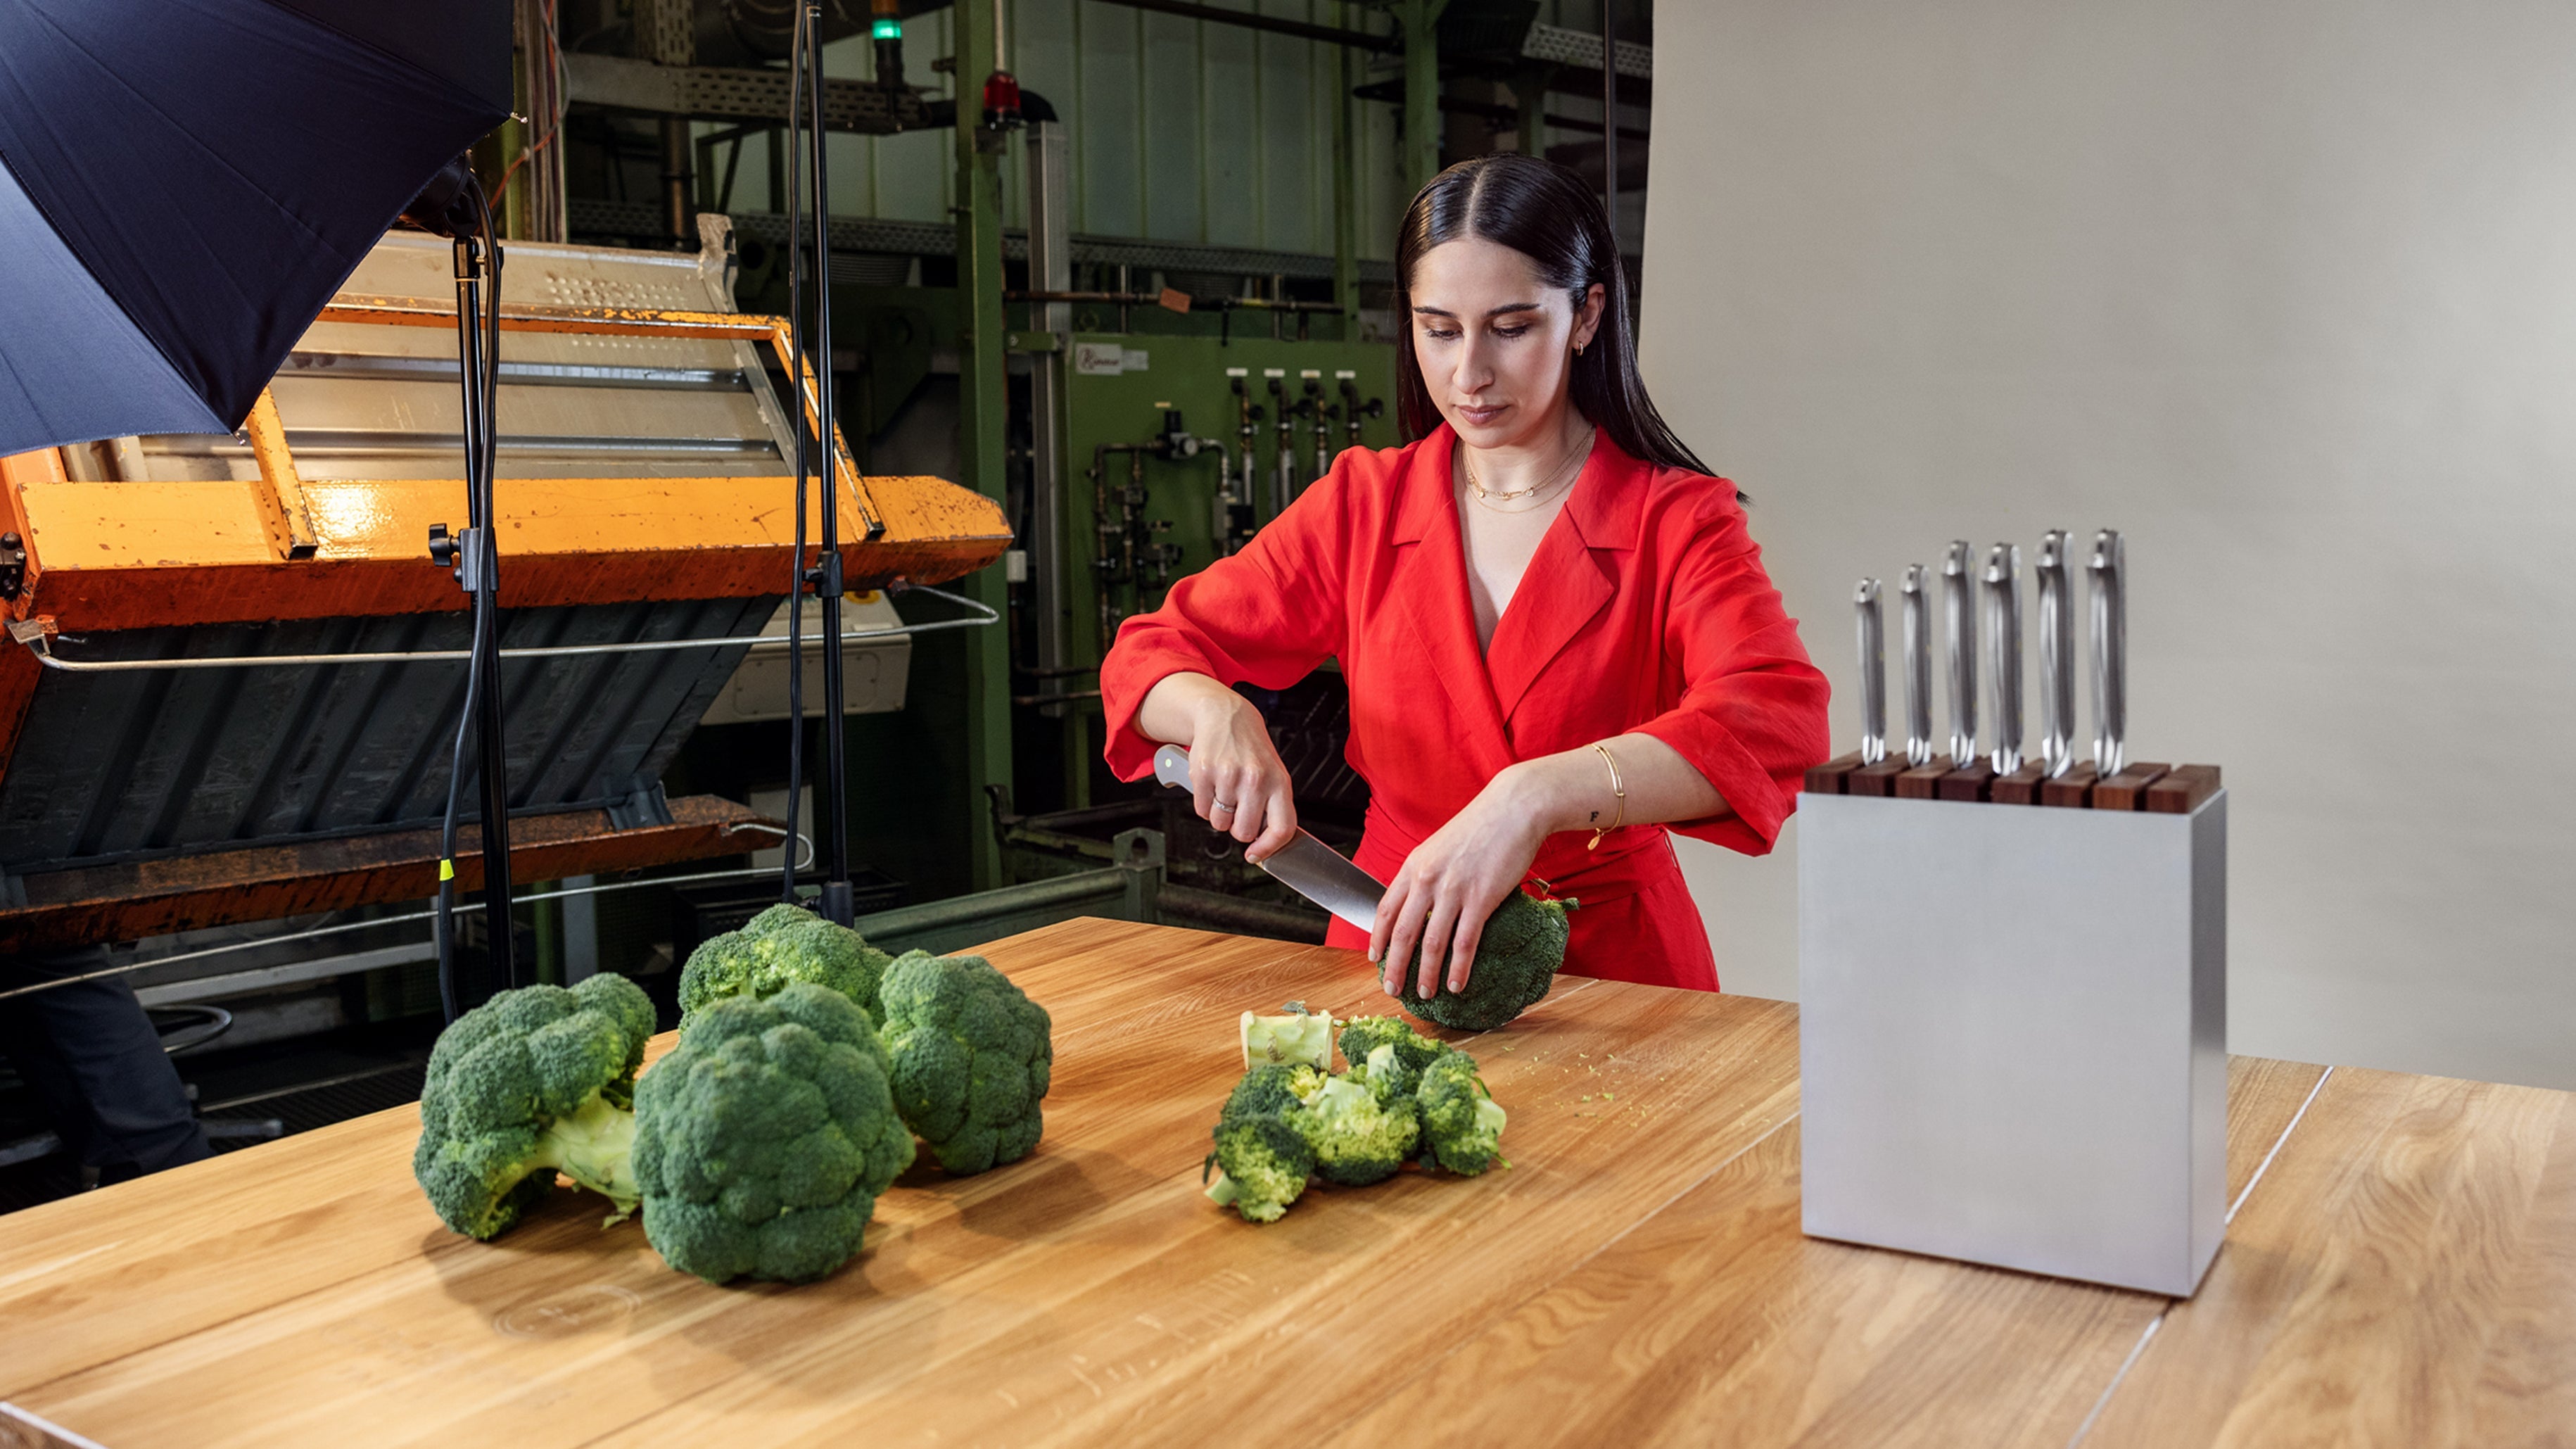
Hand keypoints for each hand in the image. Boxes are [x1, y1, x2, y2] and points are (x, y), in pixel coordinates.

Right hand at [1142, 674, 1299, 860]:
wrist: (1226, 716)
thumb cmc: (1251, 750)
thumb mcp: (1273, 773)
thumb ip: (1272, 806)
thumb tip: (1265, 842)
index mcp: (1279, 782)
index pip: (1282, 828)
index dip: (1268, 849)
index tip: (1256, 855)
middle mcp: (1255, 779)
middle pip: (1243, 831)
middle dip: (1237, 828)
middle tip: (1237, 811)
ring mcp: (1228, 776)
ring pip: (1219, 823)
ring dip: (1219, 815)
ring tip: (1225, 792)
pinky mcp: (1203, 773)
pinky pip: (1200, 809)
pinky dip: (1203, 804)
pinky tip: (1212, 785)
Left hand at [1368, 765, 1548, 998]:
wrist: (1512, 809)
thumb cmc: (1479, 827)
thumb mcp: (1439, 847)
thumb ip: (1425, 874)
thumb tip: (1417, 903)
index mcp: (1414, 866)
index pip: (1385, 909)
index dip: (1377, 937)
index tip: (1374, 958)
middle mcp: (1428, 879)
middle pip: (1403, 932)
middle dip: (1394, 966)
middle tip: (1391, 989)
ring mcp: (1454, 890)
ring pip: (1432, 942)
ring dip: (1426, 974)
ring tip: (1424, 994)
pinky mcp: (1482, 899)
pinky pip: (1465, 941)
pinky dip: (1458, 968)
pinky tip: (1455, 984)